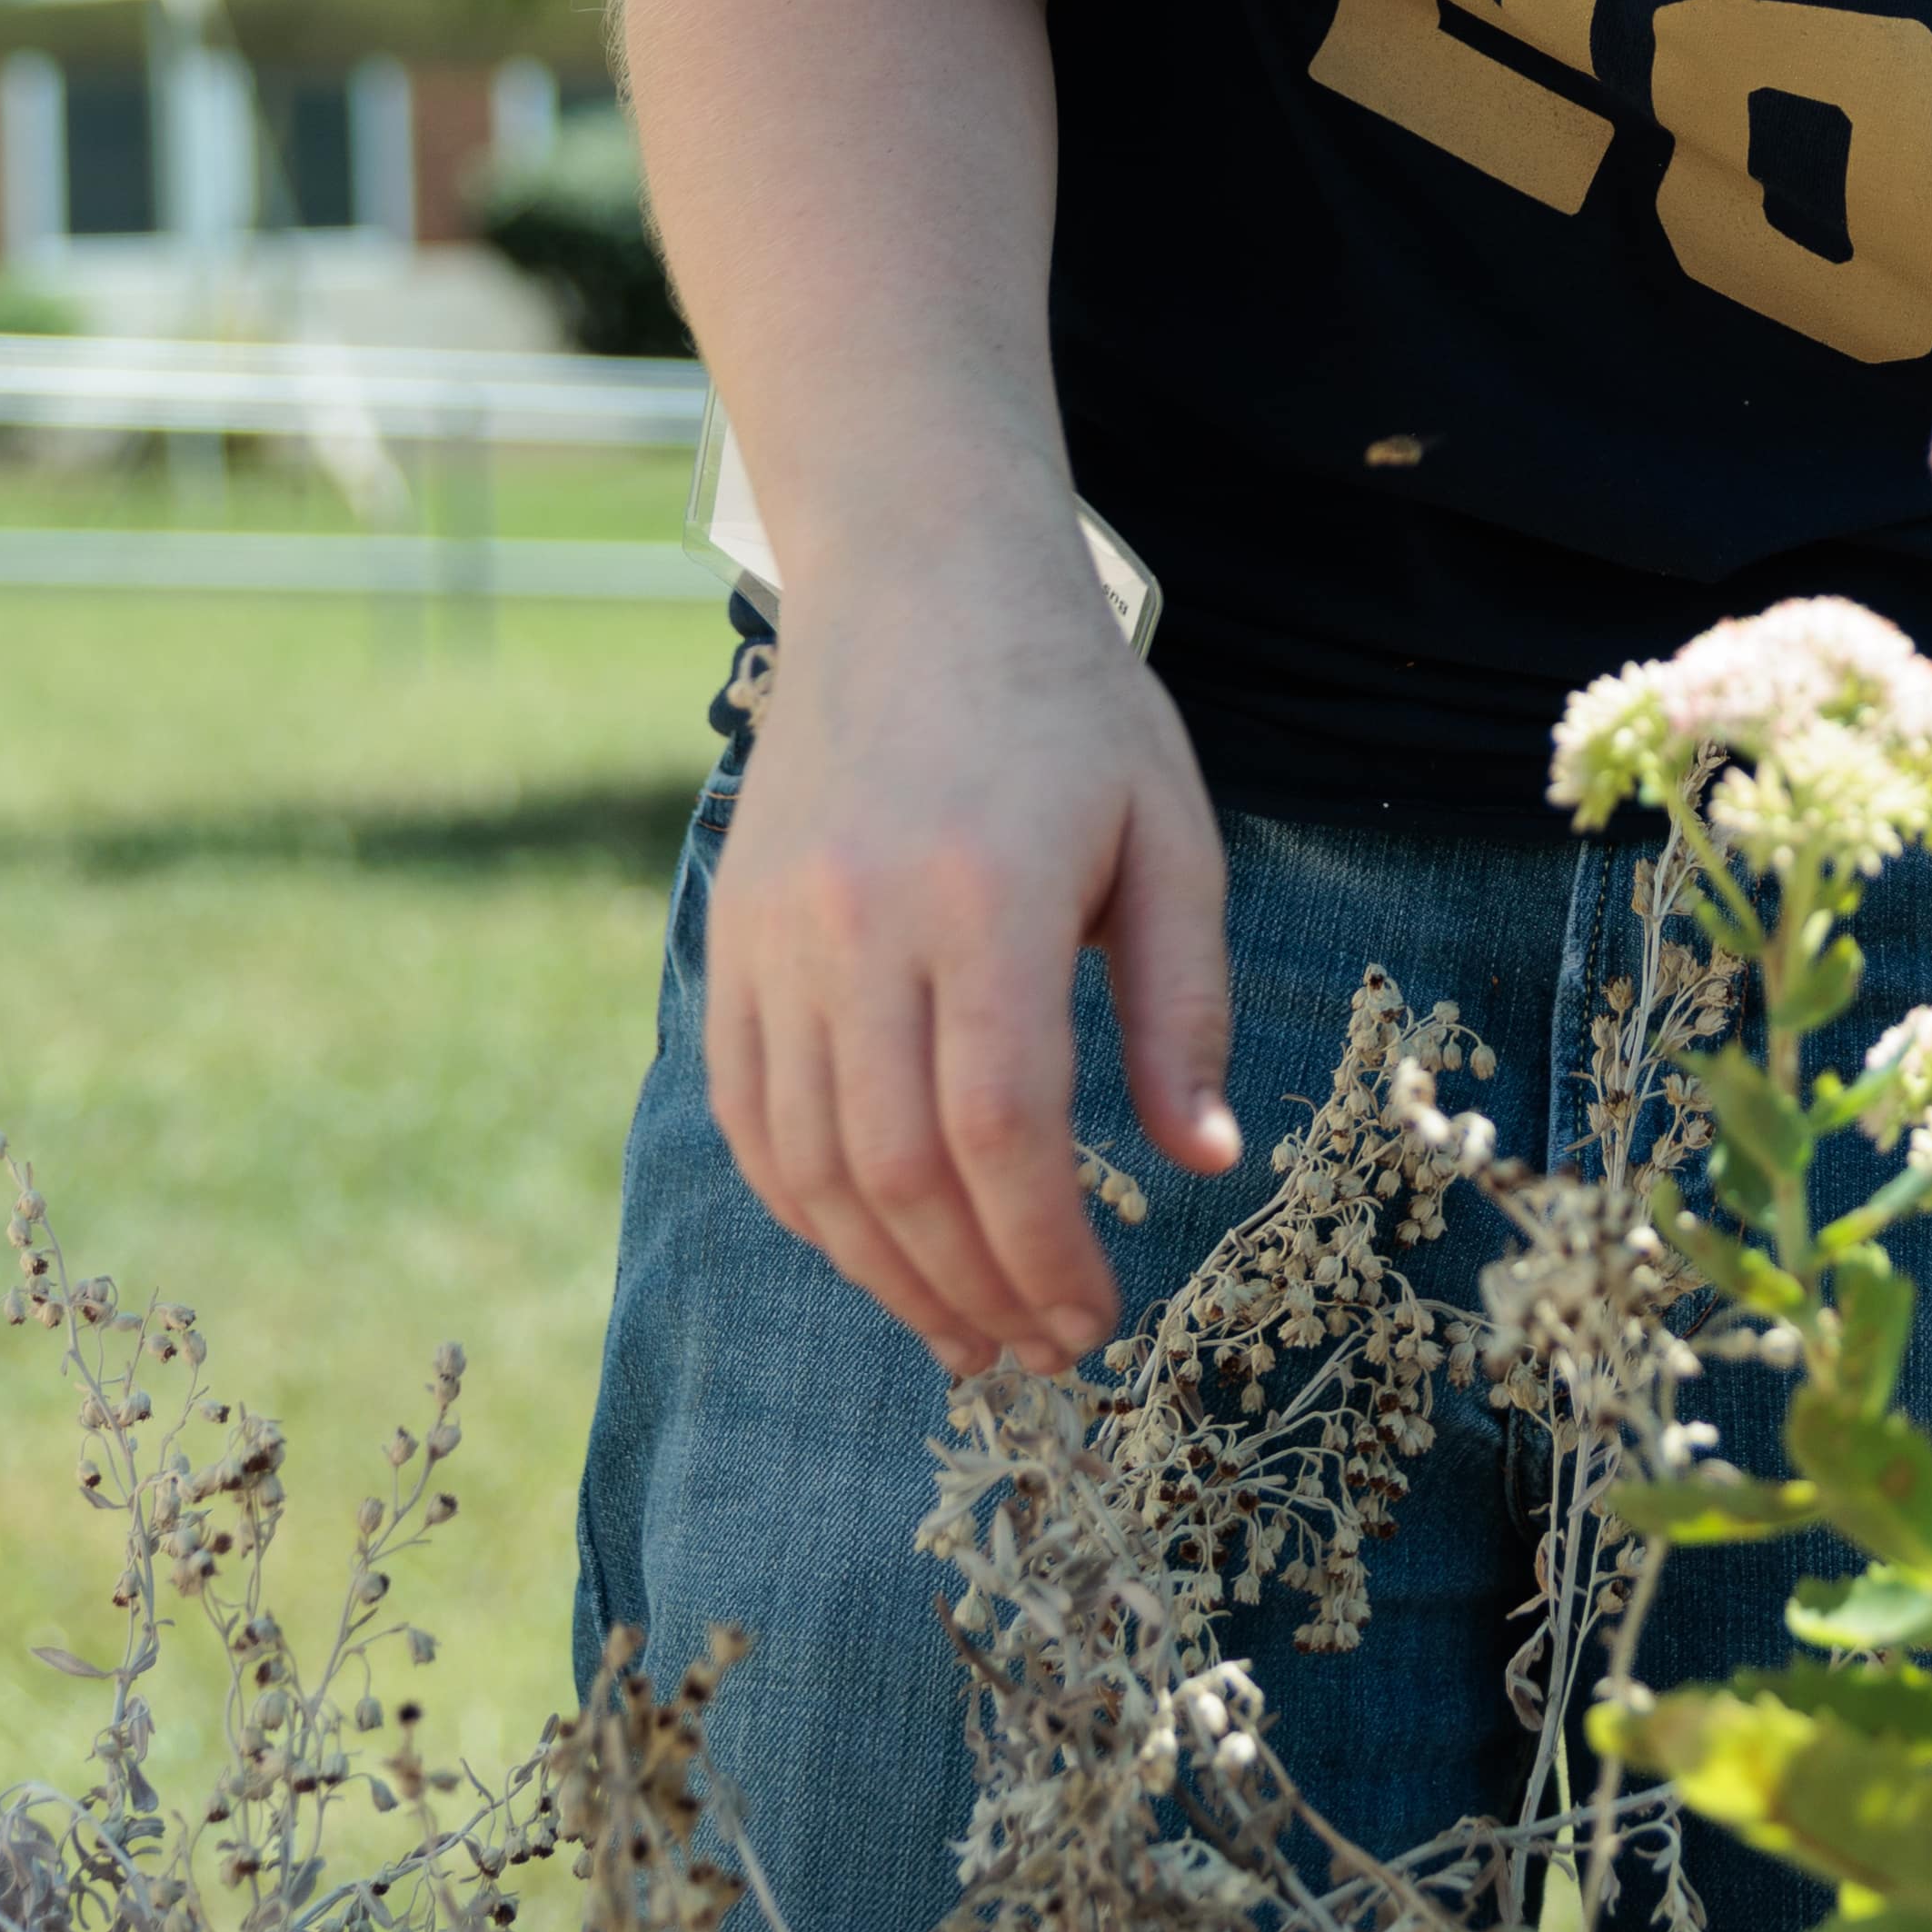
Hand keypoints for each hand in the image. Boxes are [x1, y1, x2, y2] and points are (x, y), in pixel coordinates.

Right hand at [697, 553, 1240, 1372]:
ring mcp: (777, 932)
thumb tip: (1201, 1160)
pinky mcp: (730, 935)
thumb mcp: (1170, 835)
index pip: (1002, 1128)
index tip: (1095, 1316)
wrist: (916, 579)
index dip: (1045, 1249)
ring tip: (964, 1332)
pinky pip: (747, 1109)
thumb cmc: (1069, 706)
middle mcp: (860, 920)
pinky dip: (804, 1202)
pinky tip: (872, 1250)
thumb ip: (1183, 1003)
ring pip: (809, 1159)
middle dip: (973, 1287)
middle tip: (1038, 1351)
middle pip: (899, 1167)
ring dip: (886, 1272)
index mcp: (987, 892)